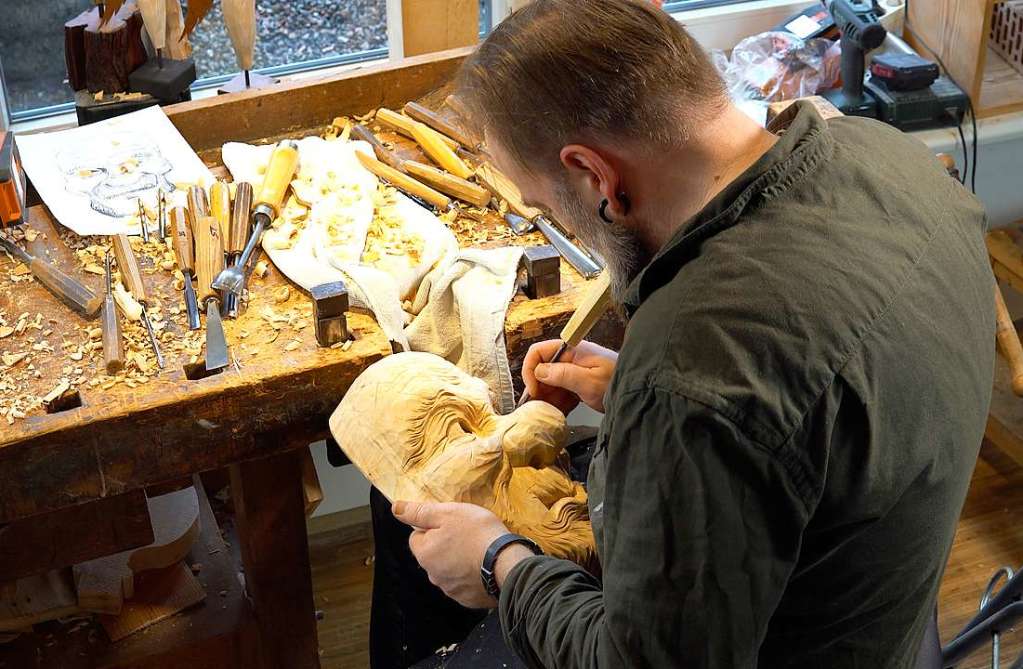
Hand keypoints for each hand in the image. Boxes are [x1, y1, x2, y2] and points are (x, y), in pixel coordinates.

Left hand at [394, 501, 520, 608]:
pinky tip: (483, 567)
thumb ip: (419, 512)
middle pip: (432, 555)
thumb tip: (395, 508)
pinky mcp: (468, 599)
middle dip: (445, 546)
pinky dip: (470, 576)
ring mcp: (451, 590)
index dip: (433, 527)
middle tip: (466, 535)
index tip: (451, 524)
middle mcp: (433, 576)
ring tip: (478, 551)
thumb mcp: (448, 513)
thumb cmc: (477, 533)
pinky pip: (464, 584)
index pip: (417, 537)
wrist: (507, 564)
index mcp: (425, 554)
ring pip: (448, 570)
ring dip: (457, 561)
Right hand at [522, 340, 617, 413]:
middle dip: (537, 388)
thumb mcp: (589, 381)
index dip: (531, 369)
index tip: (533, 390)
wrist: (640, 394)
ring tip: (544, 415)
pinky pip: (561, 393)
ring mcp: (575, 373)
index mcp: (571, 351)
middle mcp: (571, 359)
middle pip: (542, 369)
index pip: (539, 351)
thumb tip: (538, 372)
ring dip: (546, 399)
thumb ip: (563, 375)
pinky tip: (556, 415)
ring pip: (550, 384)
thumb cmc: (617, 382)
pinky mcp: (580, 386)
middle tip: (536, 408)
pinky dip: (557, 404)